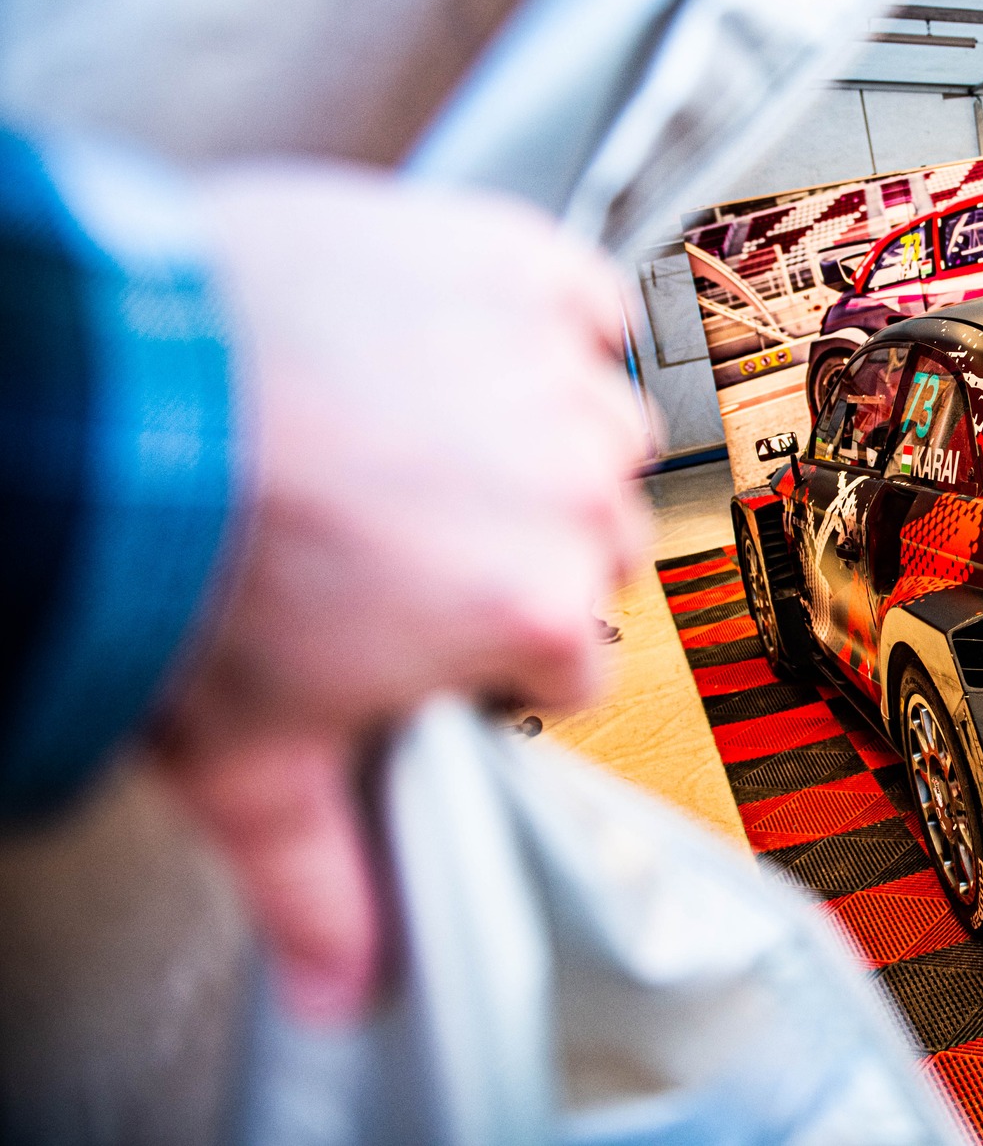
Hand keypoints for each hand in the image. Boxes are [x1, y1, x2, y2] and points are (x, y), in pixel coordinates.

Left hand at [152, 162, 648, 1023]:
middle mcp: (581, 496)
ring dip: (530, 432)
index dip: (490, 643)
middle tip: (397, 522)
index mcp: (540, 614)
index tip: (424, 615)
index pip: (567, 656)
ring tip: (414, 423)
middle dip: (511, 539)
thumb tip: (346, 990)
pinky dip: (544, 321)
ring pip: (594, 428)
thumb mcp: (249, 757)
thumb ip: (322, 881)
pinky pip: (586, 307)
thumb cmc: (179, 564)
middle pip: (588, 540)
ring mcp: (562, 376)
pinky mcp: (529, 268)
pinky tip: (462, 342)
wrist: (114, 392)